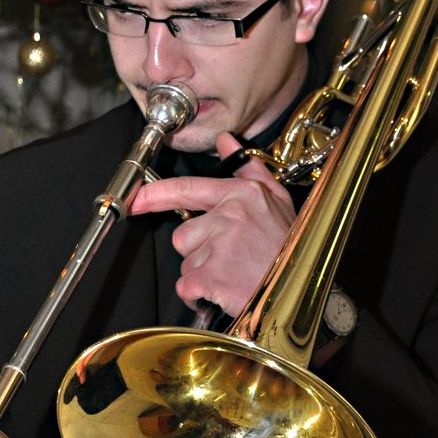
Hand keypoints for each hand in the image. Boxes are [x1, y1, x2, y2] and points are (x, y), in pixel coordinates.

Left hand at [130, 132, 295, 316]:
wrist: (303, 291)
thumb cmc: (289, 250)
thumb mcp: (278, 203)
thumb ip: (250, 170)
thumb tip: (227, 141)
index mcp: (242, 194)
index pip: (187, 189)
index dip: (154, 195)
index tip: (135, 199)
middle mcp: (229, 215)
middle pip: (184, 234)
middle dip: (200, 250)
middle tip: (231, 258)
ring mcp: (220, 245)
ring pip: (186, 262)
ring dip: (203, 274)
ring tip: (233, 275)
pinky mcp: (212, 275)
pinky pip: (186, 287)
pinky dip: (199, 296)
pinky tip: (224, 292)